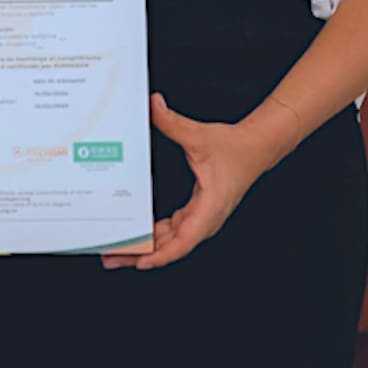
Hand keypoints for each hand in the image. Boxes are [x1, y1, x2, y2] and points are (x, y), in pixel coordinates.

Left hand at [102, 92, 290, 272]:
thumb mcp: (199, 135)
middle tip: (111, 258)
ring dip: (146, 248)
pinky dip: (156, 236)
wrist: (256, 148)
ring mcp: (202, 218)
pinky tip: (138, 236)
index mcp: (209, 208)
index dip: (162, 255)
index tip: (143, 262)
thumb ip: (172, 122)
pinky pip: (174, 231)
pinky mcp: (198, 213)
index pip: (184, 241)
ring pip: (171, 241)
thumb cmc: (235, 148)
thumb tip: (154, 106)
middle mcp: (206, 218)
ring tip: (118, 252)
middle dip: (141, 255)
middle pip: (171, 247)